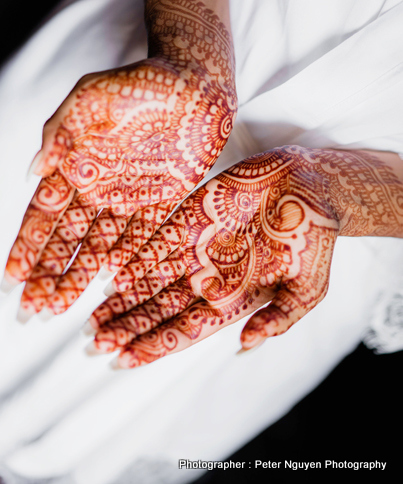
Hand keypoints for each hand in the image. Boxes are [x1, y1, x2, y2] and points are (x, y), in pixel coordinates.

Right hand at [5, 0, 235, 315]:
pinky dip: (128, 260)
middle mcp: (100, 187)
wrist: (193, 82)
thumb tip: (34, 170)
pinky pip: (143, 237)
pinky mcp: (164, 201)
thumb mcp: (87, 99)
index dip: (29, 244)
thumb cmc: (138, 83)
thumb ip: (60, 132)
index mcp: (76, 164)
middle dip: (50, 271)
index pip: (45, 213)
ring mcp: (131, 197)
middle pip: (69, 238)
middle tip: (33, 306)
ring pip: (101, 244)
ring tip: (60, 305)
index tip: (14, 276)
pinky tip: (112, 284)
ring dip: (80, 274)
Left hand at [88, 145, 402, 367]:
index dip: (154, 345)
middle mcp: (207, 275)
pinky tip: (111, 268)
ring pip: (150, 276)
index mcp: (231, 298)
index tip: (122, 360)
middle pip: (158, 307)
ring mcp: (197, 245)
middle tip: (95, 342)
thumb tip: (246, 346)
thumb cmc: (313, 241)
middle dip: (128, 326)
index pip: (185, 329)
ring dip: (122, 297)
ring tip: (93, 317)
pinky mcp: (192, 213)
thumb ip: (279, 318)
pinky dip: (135, 253)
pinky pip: (157, 235)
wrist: (312, 187)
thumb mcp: (308, 288)